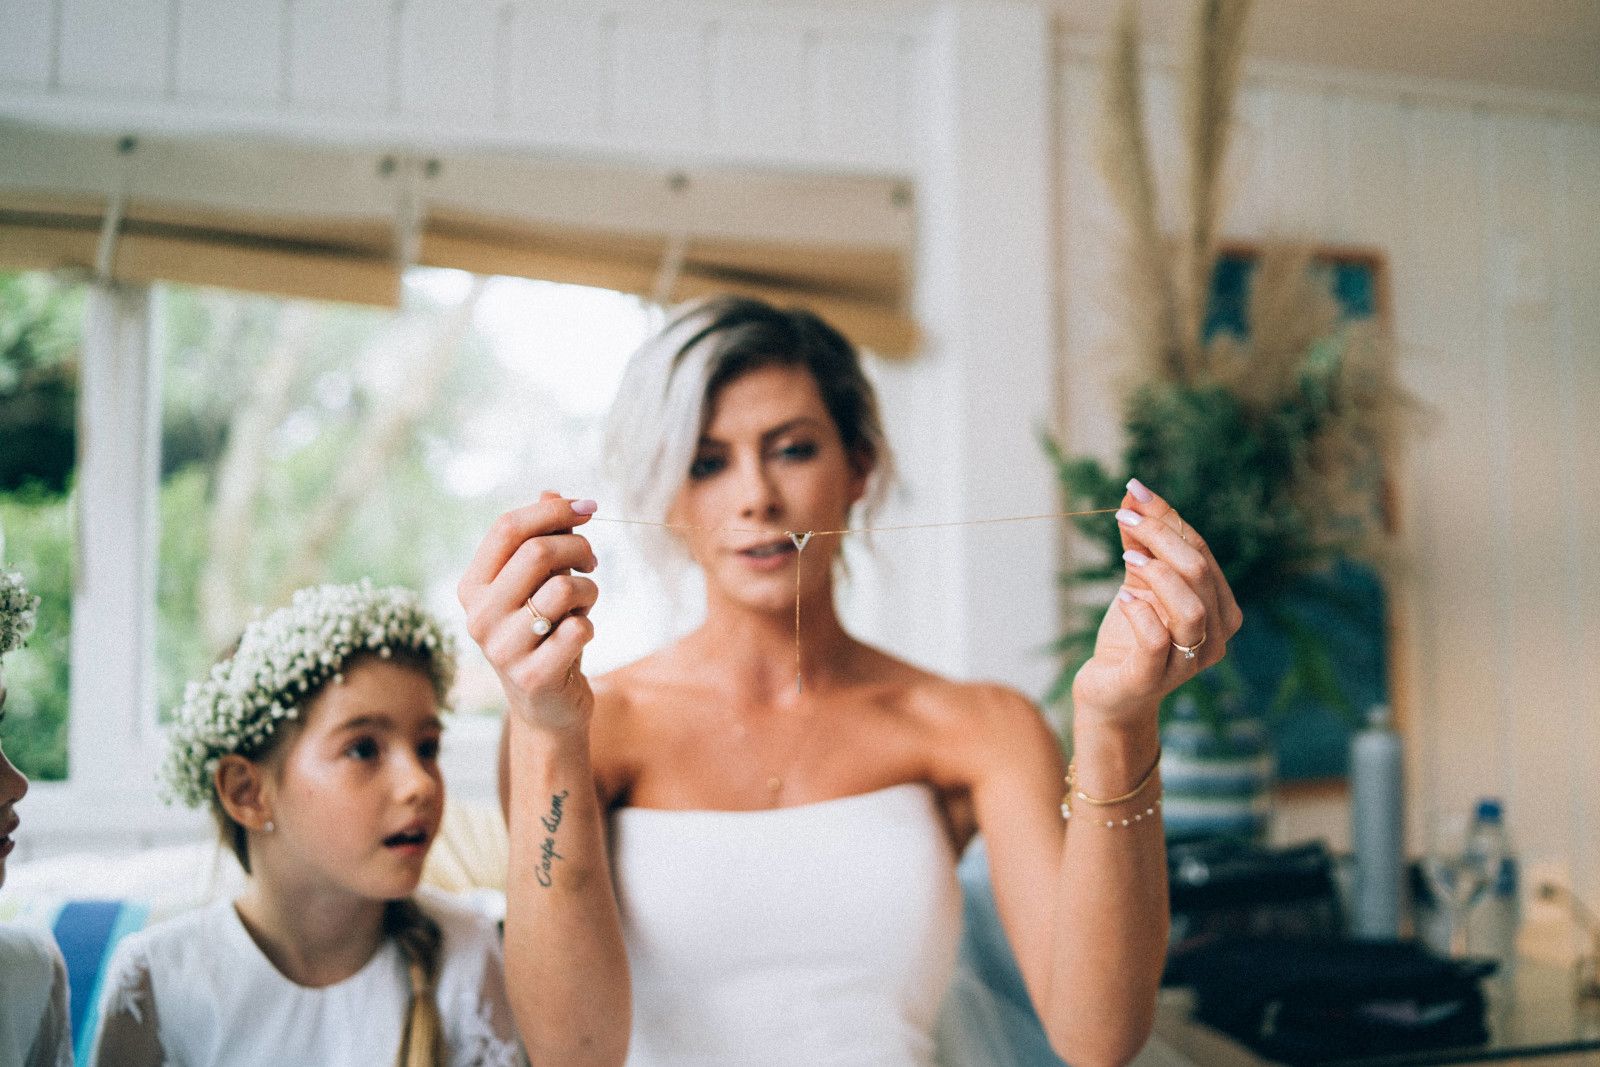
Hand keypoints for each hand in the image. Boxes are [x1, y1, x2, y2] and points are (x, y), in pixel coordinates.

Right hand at [459, 491, 600, 734]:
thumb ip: (542, 538)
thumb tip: (553, 491)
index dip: (553, 510)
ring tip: (583, 606)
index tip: (588, 508)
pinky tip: (579, 638)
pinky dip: (589, 625)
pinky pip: (579, 627)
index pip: (508, 528)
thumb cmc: (545, 632)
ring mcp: (502, 649)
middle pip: (538, 552)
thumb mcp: (539, 583)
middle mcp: (479, 616)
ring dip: (589, 591)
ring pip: (565, 589)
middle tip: (592, 562)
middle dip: (579, 548)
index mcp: (473, 586)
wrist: (547, 704)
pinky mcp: (533, 676)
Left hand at [1071, 479, 1242, 729]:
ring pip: (1190, 608)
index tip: (1135, 491)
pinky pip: (1157, 641)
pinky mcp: (1152, 679)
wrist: (1110, 694)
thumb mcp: (1136, 584)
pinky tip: (1123, 596)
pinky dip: (1140, 612)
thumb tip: (1134, 493)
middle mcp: (1215, 636)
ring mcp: (1188, 662)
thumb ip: (1139, 544)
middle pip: (1198, 572)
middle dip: (1160, 537)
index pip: (1202, 552)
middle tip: (1125, 518)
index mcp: (1220, 608)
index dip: (1169, 518)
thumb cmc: (1131, 636)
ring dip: (1157, 573)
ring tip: (1127, 558)